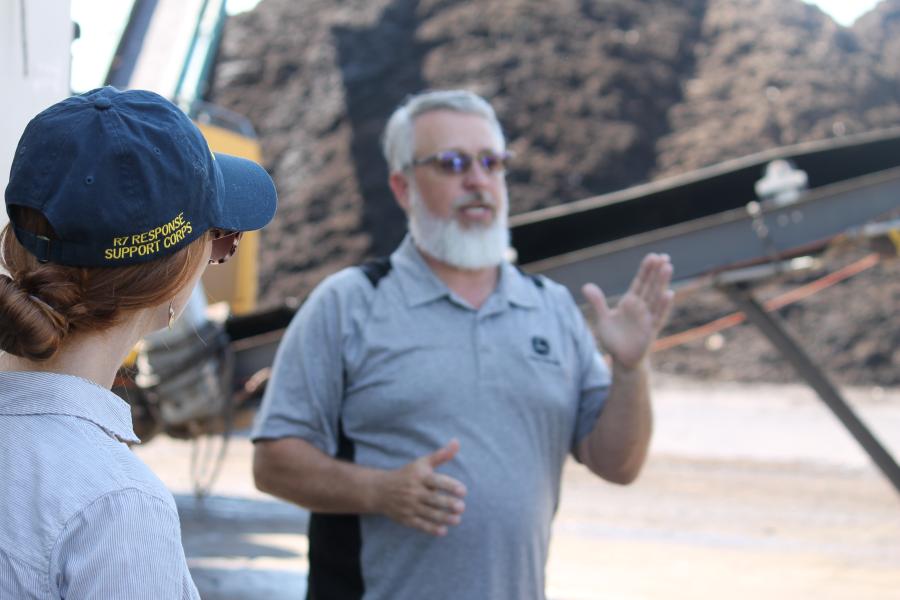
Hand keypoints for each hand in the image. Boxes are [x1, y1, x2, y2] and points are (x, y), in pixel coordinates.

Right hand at [373, 439, 466, 535]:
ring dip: (444, 518)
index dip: (450, 486)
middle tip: (462, 507)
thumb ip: (441, 455)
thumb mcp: (422, 463)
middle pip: (433, 499)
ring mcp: (409, 506)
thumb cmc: (408, 474)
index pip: (436, 481)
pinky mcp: (406, 518)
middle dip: (448, 504)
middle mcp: (414, 491)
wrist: (380, 490)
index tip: (463, 491)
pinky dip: (431, 529)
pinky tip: (443, 530)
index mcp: (419, 477)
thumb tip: (457, 442)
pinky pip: (420, 525)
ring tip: (457, 519)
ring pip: (429, 514)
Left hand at [582, 253, 673, 369]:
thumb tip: (586, 286)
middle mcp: (641, 307)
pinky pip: (658, 316)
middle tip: (664, 256)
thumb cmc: (614, 339)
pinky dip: (663, 305)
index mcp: (630, 303)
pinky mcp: (651, 330)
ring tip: (668, 267)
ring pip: (656, 297)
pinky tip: (668, 293)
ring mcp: (647, 318)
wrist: (622, 359)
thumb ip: (597, 302)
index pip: (639, 282)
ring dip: (661, 282)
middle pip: (650, 286)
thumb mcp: (602, 319)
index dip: (646, 270)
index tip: (653, 256)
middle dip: (656, 271)